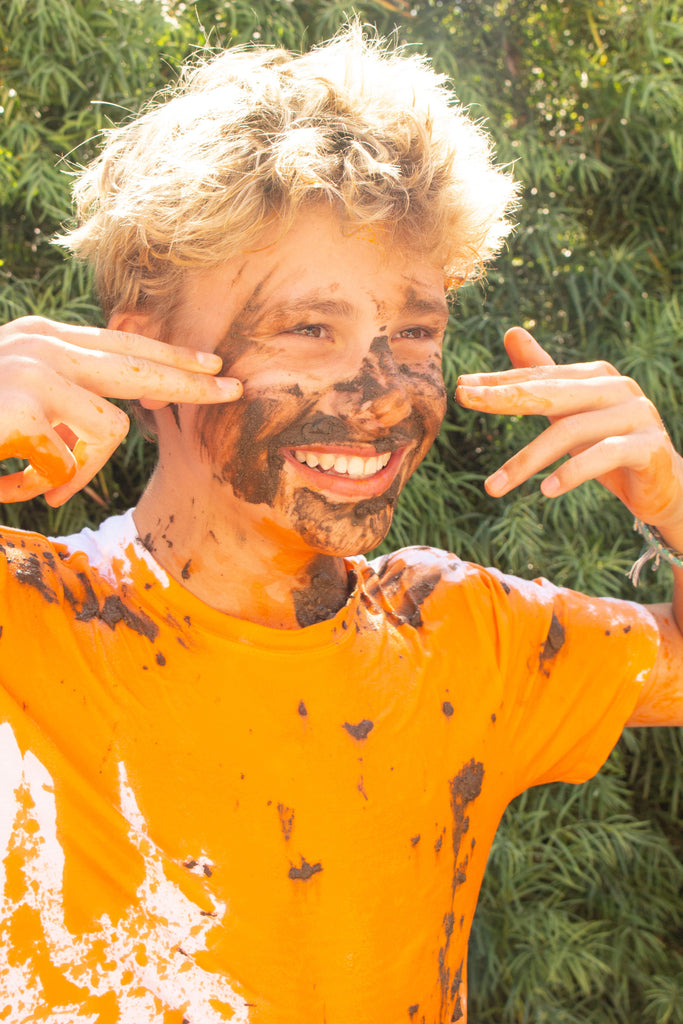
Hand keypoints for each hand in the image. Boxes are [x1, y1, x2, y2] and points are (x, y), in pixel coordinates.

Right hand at [0, 316, 241, 506]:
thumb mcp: (13, 387)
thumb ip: (62, 393)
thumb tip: (115, 419)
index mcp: (45, 337)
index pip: (123, 343)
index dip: (172, 356)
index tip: (215, 364)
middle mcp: (44, 346)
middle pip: (141, 368)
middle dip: (193, 385)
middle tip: (235, 389)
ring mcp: (35, 374)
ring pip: (109, 430)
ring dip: (75, 472)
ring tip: (28, 484)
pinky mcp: (22, 412)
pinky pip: (65, 466)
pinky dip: (36, 488)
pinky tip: (5, 484)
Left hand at [455, 326, 682, 535]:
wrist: (665, 485)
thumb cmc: (610, 445)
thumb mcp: (572, 413)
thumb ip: (544, 378)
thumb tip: (512, 331)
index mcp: (595, 376)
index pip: (539, 376)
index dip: (499, 381)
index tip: (461, 388)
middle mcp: (616, 387)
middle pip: (551, 392)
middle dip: (504, 397)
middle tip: (464, 400)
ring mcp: (636, 414)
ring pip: (570, 430)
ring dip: (526, 460)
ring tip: (493, 487)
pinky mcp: (648, 447)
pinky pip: (603, 455)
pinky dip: (572, 473)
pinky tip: (545, 491)